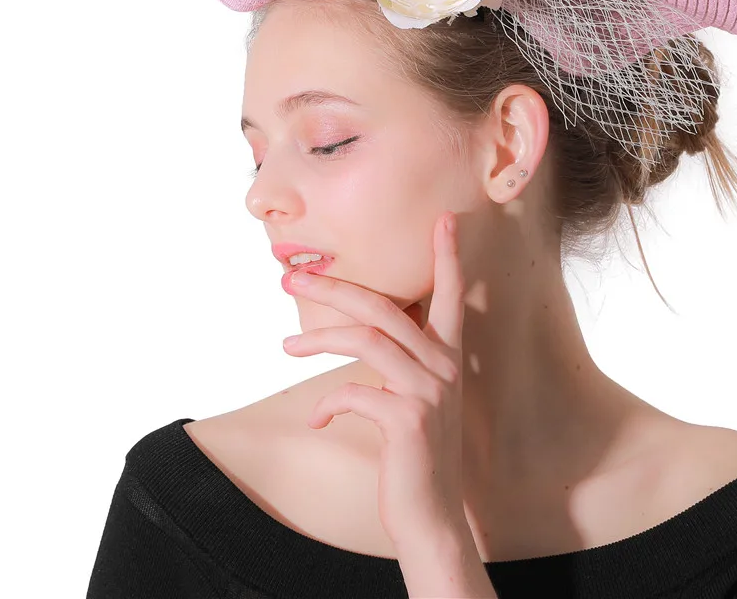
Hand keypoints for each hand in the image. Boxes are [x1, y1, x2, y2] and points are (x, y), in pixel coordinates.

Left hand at [280, 211, 468, 545]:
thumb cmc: (415, 455)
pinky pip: (355, 394)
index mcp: (448, 357)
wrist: (431, 517)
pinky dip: (328, 403)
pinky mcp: (409, 420)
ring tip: (285, 347)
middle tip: (291, 279)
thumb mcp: (413, 400)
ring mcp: (428, 392)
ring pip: (366, 339)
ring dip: (318, 338)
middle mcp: (444, 366)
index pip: (451, 294)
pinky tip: (318, 419)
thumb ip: (397, 364)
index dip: (448, 256)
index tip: (445, 218)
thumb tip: (353, 337)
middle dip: (334, 287)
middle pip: (383, 306)